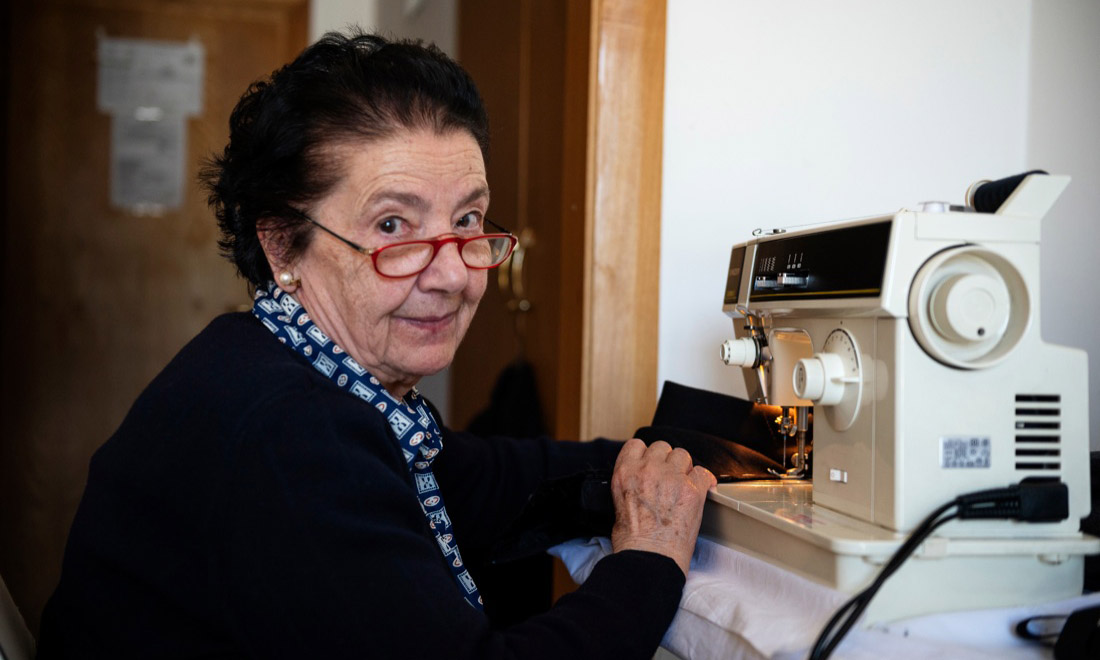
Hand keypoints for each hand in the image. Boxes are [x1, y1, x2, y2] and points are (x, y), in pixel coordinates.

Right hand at [609, 438, 716, 575]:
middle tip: (667, 479)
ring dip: (683, 468)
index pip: (637, 445)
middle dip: (665, 461)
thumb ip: (630, 485)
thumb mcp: (618, 505)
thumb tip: (641, 484)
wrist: (649, 559)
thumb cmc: (632, 541)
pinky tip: (701, 490)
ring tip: (682, 485)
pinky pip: (703, 473)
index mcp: (625, 472)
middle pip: (662, 447)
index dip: (645, 455)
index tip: (650, 464)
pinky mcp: (692, 491)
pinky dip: (703, 481)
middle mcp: (648, 469)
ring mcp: (672, 478)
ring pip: (683, 455)